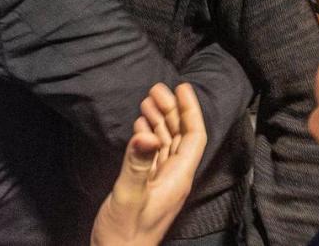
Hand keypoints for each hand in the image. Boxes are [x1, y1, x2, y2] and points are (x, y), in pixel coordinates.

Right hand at [91, 83, 206, 245]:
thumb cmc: (124, 235)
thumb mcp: (129, 197)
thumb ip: (137, 165)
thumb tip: (147, 134)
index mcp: (178, 179)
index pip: (194, 137)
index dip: (190, 110)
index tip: (180, 87)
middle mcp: (173, 178)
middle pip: (180, 136)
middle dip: (171, 110)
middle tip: (156, 88)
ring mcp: (160, 183)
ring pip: (167, 144)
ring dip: (159, 121)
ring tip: (147, 100)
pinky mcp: (147, 188)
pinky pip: (154, 156)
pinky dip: (148, 137)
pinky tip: (140, 127)